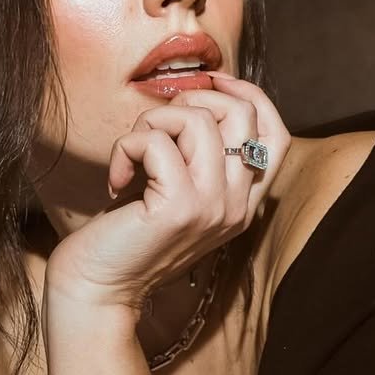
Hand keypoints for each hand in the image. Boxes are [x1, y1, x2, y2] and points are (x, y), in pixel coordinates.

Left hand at [44, 72, 290, 310]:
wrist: (98, 291)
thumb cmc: (127, 236)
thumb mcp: (177, 192)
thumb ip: (199, 158)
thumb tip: (196, 94)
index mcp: (243, 204)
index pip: (276, 135)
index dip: (249, 95)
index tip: (211, 82)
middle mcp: (237, 207)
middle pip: (242, 114)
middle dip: (193, 98)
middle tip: (155, 126)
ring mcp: (213, 208)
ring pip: (198, 119)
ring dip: (152, 121)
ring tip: (132, 155)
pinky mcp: (179, 207)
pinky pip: (156, 140)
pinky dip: (126, 147)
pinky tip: (117, 179)